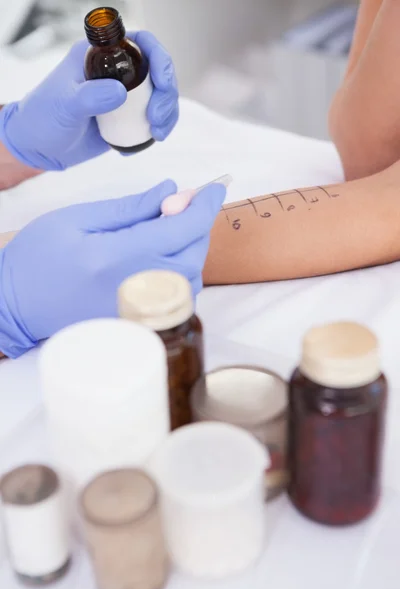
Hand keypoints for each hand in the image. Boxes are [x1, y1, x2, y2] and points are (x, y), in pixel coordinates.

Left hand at [0, 32, 177, 170]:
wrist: (40, 147)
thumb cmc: (44, 118)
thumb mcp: (65, 105)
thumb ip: (90, 97)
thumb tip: (121, 92)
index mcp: (100, 56)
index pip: (140, 43)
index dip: (159, 57)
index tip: (162, 81)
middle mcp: (117, 72)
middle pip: (158, 71)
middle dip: (167, 93)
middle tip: (156, 117)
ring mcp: (125, 97)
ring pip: (161, 96)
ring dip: (168, 113)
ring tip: (156, 133)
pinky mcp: (128, 119)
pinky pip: (154, 119)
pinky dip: (159, 129)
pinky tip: (150, 139)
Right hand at [0, 180, 225, 357]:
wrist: (14, 307)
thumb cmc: (37, 260)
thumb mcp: (76, 219)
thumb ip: (129, 207)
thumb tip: (170, 191)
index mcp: (117, 256)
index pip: (181, 229)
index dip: (204, 206)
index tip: (213, 188)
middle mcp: (135, 288)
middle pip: (193, 254)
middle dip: (197, 225)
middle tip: (178, 205)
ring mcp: (139, 312)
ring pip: (191, 278)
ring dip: (190, 249)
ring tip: (167, 229)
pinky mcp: (138, 324)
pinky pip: (178, 298)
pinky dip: (182, 272)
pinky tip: (162, 257)